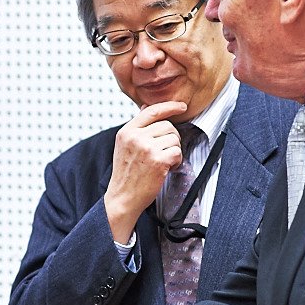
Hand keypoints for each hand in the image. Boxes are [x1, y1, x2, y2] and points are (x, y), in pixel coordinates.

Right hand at [103, 102, 188, 242]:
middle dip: (172, 138)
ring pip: (175, 139)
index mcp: (127, 131)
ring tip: (163, 162)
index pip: (152, 111)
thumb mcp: (124, 145)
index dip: (170, 106)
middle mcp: (136, 137)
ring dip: (174, 151)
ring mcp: (147, 148)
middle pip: (167, 126)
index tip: (181, 106)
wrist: (123, 197)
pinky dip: (176, 162)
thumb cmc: (126, 174)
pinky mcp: (158, 160)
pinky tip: (167, 169)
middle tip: (164, 152)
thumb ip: (136, 127)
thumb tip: (145, 107)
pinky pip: (177, 152)